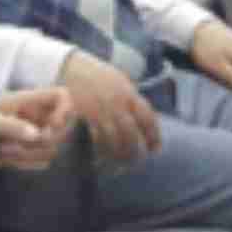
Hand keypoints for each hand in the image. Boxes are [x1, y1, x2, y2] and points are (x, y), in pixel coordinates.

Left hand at [0, 86, 75, 171]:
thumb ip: (12, 127)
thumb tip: (37, 135)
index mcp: (29, 101)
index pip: (63, 96)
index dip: (65, 110)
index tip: (51, 125)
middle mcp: (36, 117)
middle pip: (66, 126)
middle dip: (47, 139)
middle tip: (22, 142)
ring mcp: (34, 135)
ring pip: (53, 148)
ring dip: (31, 153)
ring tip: (4, 149)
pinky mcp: (29, 152)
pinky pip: (42, 161)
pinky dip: (27, 163)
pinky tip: (7, 158)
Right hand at [55, 48, 161, 166]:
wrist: (76, 68)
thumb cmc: (102, 76)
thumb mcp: (123, 83)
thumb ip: (133, 100)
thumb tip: (145, 120)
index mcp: (130, 94)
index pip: (147, 118)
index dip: (153, 135)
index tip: (156, 148)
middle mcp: (117, 103)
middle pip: (130, 132)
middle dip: (136, 149)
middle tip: (139, 160)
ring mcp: (100, 110)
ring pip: (113, 138)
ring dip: (120, 153)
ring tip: (124, 164)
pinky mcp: (85, 116)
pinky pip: (95, 137)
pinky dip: (101, 149)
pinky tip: (104, 157)